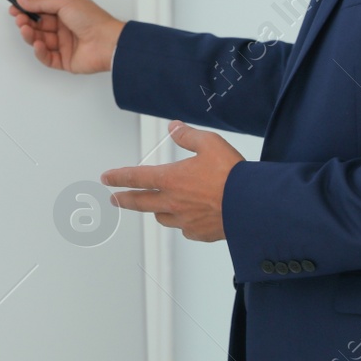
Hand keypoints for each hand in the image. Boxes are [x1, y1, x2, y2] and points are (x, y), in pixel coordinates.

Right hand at [10, 0, 125, 73]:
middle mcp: (64, 28)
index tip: (14, 9)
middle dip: (26, 23)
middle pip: (38, 26)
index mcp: (66, 12)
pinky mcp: (65, 61)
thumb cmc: (91, 19)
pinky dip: (40, 52)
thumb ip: (41, 1)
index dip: (27, 10)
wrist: (107, 41)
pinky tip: (39, 44)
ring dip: (31, 36)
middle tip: (19, 20)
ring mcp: (65, 45)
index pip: (41, 11)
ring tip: (26, 30)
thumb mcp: (64, 1)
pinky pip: (47, 58)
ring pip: (40, 41)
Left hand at [100, 120, 242, 241]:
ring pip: (162, 217)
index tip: (106, 178)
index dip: (119, 177)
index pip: (137, 177)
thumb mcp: (210, 143)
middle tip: (114, 199)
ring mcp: (185, 220)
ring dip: (156, 211)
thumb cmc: (232, 174)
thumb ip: (188, 135)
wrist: (253, 205)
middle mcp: (173, 202)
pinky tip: (189, 219)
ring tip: (155, 207)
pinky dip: (183, 223)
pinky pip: (185, 229)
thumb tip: (174, 127)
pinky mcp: (200, 233)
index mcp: (171, 179)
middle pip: (140, 202)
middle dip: (124, 199)